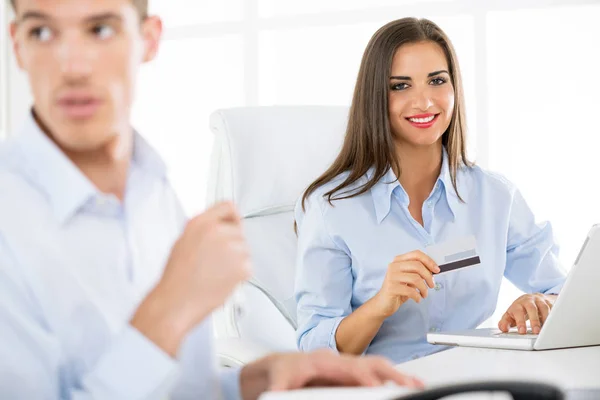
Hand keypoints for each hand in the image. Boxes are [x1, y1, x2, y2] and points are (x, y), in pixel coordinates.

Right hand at [132, 202, 251, 355]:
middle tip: (217, 261)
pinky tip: (221, 280)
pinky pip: (247, 266)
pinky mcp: (242, 265)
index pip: (228, 206)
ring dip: (236, 260)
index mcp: (201, 223)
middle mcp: (218, 231)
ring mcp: (232, 247)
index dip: (232, 217)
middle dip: (232, 244)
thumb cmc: (176, 278)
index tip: (233, 223)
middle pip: (238, 230)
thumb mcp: (183, 241)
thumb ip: (203, 230)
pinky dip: (239, 275)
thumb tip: (217, 226)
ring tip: (216, 273)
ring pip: (244, 249)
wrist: (176, 302)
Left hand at [240, 350, 423, 399]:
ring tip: (415, 385)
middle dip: (391, 373)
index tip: (376, 386)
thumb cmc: (283, 373)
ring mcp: (346, 365)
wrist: (281, 365)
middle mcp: (338, 360)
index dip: (364, 376)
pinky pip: (374, 373)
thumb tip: (278, 396)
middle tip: (410, 384)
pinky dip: (391, 379)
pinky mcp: (350, 373)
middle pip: (370, 363)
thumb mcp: (279, 383)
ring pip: (377, 366)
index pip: (349, 367)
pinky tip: (403, 386)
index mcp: (322, 361)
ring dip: (397, 375)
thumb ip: (280, 390)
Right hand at [371, 251, 439, 317]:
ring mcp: (392, 276)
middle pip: (417, 265)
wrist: (383, 303)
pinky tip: (417, 299)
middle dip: (429, 276)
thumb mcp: (409, 278)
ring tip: (424, 294)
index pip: (416, 254)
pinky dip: (418, 296)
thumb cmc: (399, 290)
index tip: (437, 270)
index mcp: (398, 261)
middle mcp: (394, 266)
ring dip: (424, 289)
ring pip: (416, 279)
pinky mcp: (391, 288)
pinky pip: (411, 291)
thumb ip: (418, 272)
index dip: (429, 261)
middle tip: (432, 285)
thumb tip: (434, 269)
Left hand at [498, 293, 556, 333]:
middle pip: (532, 308)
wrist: (531, 299)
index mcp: (518, 304)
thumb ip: (505, 322)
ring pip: (545, 307)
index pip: (518, 311)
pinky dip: (555, 317)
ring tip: (546, 331)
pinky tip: (554, 325)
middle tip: (536, 332)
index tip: (522, 332)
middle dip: (534, 320)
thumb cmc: (520, 309)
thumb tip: (503, 328)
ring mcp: (540, 301)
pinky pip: (554, 308)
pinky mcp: (550, 303)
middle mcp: (529, 300)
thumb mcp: (510, 315)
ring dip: (546, 319)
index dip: (520, 321)